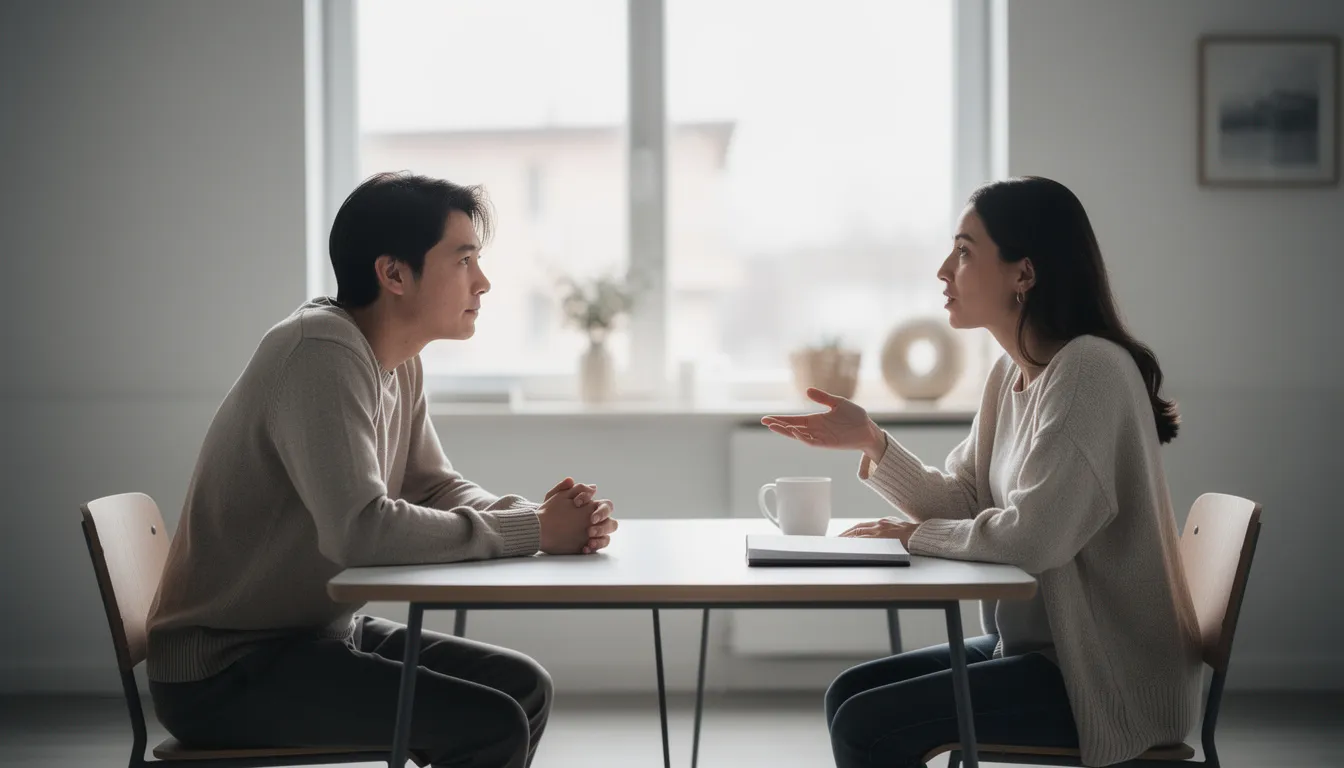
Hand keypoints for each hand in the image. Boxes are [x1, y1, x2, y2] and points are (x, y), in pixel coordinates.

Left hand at [537, 479, 617, 554]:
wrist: (538, 528)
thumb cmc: (549, 511)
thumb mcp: (556, 497)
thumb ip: (568, 488)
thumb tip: (586, 484)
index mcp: (592, 508)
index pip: (606, 506)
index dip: (598, 507)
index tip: (578, 504)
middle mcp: (595, 522)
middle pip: (611, 521)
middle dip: (603, 521)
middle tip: (590, 523)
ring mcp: (592, 535)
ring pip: (607, 535)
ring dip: (601, 535)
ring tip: (589, 538)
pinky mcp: (587, 545)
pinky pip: (597, 547)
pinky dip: (594, 547)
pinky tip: (584, 548)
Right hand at [761, 388, 885, 460]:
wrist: (868, 428)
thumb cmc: (854, 416)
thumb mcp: (837, 403)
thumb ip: (823, 398)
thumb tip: (807, 390)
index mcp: (815, 420)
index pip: (793, 420)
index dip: (780, 419)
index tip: (767, 418)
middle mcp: (815, 429)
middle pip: (792, 428)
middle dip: (778, 425)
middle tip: (765, 422)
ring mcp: (820, 437)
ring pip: (798, 436)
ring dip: (786, 431)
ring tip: (774, 426)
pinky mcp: (828, 443)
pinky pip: (812, 442)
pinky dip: (802, 438)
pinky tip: (794, 431)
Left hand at [839, 518, 917, 546]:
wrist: (922, 534)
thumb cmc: (913, 534)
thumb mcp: (898, 528)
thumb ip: (887, 531)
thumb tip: (880, 537)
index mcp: (882, 522)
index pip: (861, 526)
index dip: (850, 531)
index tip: (843, 536)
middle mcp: (879, 524)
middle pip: (857, 529)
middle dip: (844, 535)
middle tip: (835, 541)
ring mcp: (880, 531)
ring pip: (858, 534)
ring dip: (846, 539)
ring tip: (837, 545)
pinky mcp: (883, 538)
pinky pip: (865, 540)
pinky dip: (855, 543)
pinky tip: (849, 547)